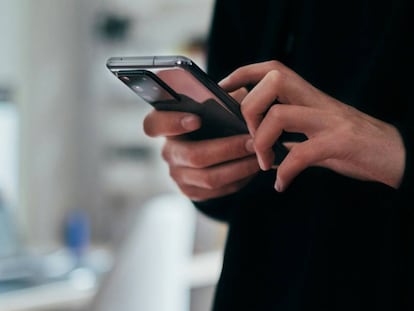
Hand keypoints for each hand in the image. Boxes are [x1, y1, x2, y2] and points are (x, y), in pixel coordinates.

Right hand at [143, 108, 259, 200]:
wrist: (213, 145)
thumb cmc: (214, 118)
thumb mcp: (215, 103)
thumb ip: (222, 99)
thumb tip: (241, 101)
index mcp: (165, 124)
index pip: (154, 124)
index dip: (172, 123)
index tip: (197, 119)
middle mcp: (168, 151)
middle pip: (193, 156)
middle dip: (228, 149)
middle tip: (253, 141)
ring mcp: (178, 174)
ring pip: (209, 177)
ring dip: (239, 167)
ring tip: (260, 155)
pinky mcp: (191, 191)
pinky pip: (217, 190)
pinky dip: (239, 179)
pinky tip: (253, 167)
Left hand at [219, 60, 405, 191]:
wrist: (396, 155)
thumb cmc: (352, 146)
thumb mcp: (317, 135)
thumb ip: (290, 135)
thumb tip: (258, 143)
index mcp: (309, 97)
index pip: (273, 69)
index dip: (244, 73)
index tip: (224, 89)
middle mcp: (318, 102)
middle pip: (273, 81)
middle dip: (250, 109)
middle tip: (251, 138)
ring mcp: (329, 120)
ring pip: (280, 115)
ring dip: (263, 142)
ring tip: (265, 164)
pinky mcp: (340, 142)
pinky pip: (303, 154)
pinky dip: (286, 172)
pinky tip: (282, 184)